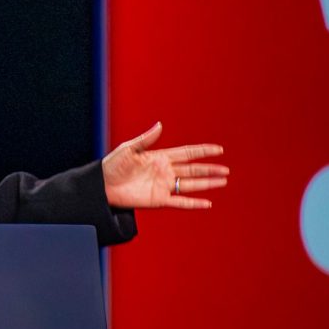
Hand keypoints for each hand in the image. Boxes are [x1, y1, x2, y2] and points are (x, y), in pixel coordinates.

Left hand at [103, 122, 227, 209]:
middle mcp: (164, 171)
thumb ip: (146, 139)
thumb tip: (160, 125)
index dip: (202, 151)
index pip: (186, 153)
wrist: (102, 186)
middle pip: (192, 169)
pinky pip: (180, 202)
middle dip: (209, 169)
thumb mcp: (128, 149)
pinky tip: (207, 203)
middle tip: (226, 170)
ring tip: (223, 182)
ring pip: (190, 185)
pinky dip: (193, 203)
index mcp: (159, 157)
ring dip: (206, 184)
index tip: (219, 149)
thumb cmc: (112, 165)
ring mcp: (163, 186)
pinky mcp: (158, 200)